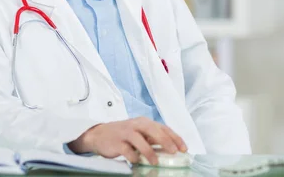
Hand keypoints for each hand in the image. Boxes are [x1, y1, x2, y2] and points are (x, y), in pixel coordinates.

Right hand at [67, 117, 187, 164]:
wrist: (99, 135)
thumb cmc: (124, 135)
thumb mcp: (140, 133)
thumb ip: (153, 139)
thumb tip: (171, 149)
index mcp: (144, 122)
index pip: (163, 128)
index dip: (175, 138)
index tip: (184, 148)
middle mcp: (136, 125)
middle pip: (153, 130)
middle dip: (165, 141)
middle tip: (174, 152)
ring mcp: (126, 133)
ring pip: (140, 140)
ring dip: (149, 152)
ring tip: (156, 162)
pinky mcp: (117, 143)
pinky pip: (127, 150)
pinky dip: (133, 157)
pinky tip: (136, 162)